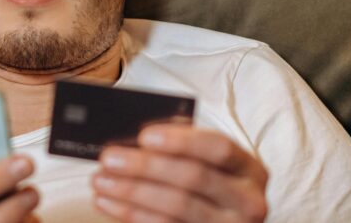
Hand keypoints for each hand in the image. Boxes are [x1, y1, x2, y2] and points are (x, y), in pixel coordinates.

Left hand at [92, 124, 267, 222]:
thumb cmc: (207, 184)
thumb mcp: (207, 164)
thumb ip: (181, 148)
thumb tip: (134, 140)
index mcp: (250, 169)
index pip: (218, 147)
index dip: (181, 141)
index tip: (143, 136)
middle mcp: (248, 202)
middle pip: (193, 178)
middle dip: (145, 166)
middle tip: (108, 158)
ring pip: (176, 208)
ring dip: (131, 192)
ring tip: (100, 181)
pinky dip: (132, 214)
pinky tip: (108, 202)